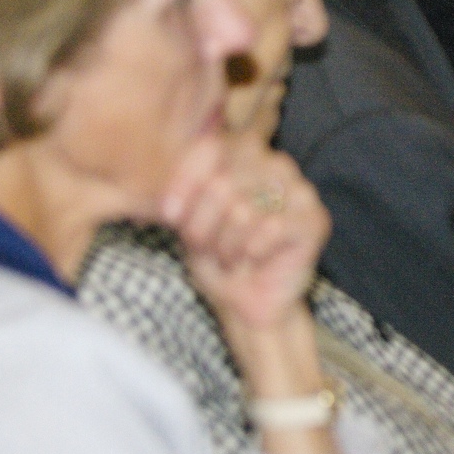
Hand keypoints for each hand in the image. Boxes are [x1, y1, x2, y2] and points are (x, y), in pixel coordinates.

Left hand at [164, 137, 341, 453]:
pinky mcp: (315, 219)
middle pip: (220, 183)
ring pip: (242, 209)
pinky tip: (255, 259)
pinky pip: (268, 229)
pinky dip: (250, 252)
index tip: (171, 217)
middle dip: (203, 225)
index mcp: (245, 155)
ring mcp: (300, 189)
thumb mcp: (187, 222)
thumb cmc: (218, 259)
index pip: (210, 147)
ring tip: (233, 255)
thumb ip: (178, 194)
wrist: (247, 305)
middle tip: (210, 246)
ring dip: (226, 245)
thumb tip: (138, 189)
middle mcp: (275, 163)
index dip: (184, 184)